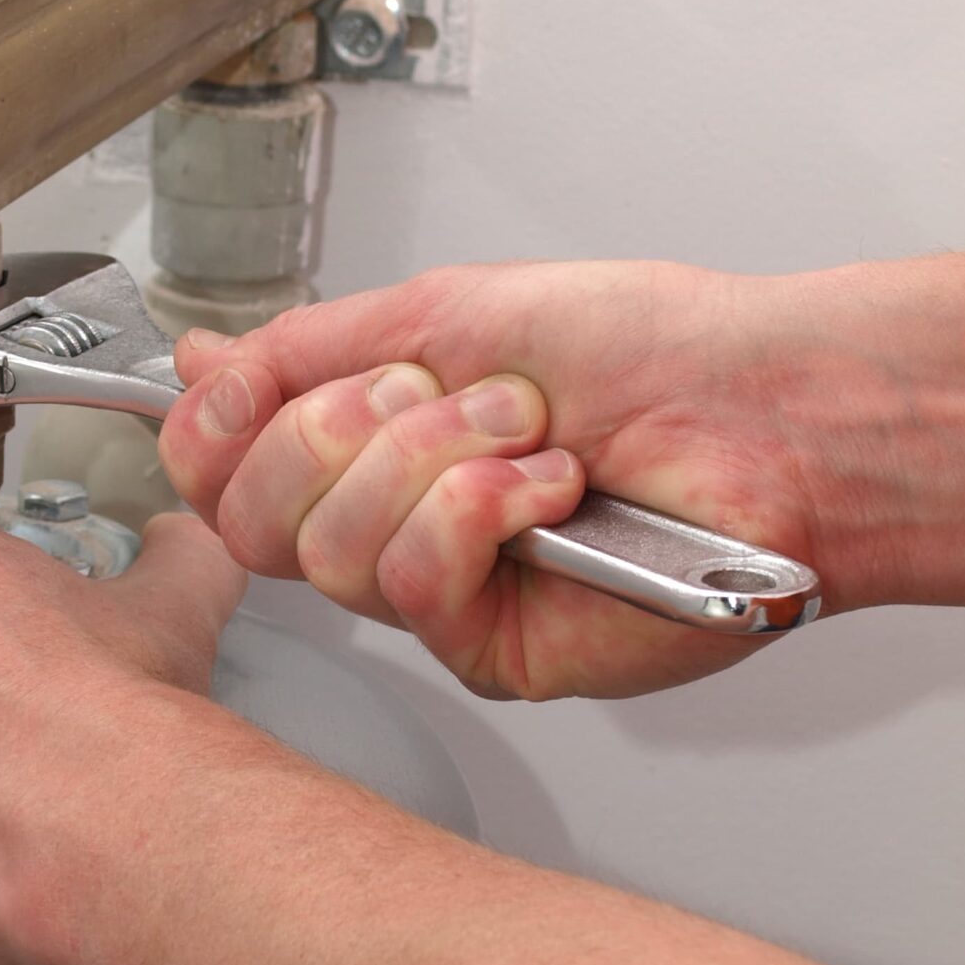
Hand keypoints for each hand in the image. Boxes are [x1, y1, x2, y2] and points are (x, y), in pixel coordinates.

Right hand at [160, 259, 834, 700]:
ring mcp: (439, 599)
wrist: (765, 407)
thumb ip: (307, 347)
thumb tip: (199, 362)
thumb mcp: (446, 312)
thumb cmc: (648, 352)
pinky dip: (483, 511)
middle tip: (435, 397)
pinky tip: (554, 493)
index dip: (213, 431)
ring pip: (329, 554)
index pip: (219, 474)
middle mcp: (390, 531)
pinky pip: (414, 586)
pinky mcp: (491, 651)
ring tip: (527, 433)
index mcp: (367, 452)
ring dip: (433, 459)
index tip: (250, 384)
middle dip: (335, 432)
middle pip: (249, 521)